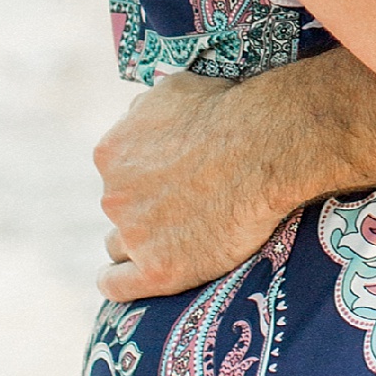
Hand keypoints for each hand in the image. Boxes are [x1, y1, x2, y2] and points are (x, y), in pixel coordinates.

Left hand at [95, 69, 288, 300]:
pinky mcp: (161, 269)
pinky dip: (117, 283)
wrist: (264, 144)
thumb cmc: (226, 110)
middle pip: (120, 207)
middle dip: (143, 204)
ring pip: (121, 244)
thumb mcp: (170, 90)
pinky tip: (121, 280)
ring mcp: (136, 235)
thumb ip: (143, 113)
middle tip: (183, 200)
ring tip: (171, 237)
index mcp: (110, 153)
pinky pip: (119, 285)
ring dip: (138, 240)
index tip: (169, 173)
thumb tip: (135, 119)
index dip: (143, 172)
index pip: (116, 170)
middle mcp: (113, 195)